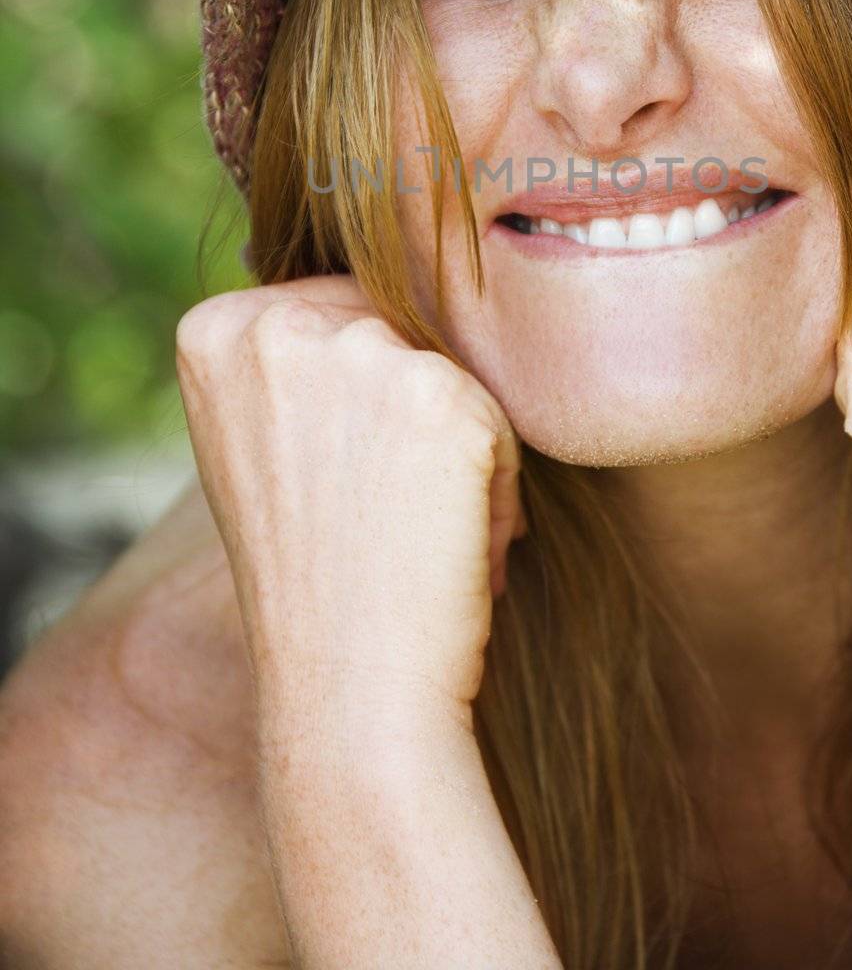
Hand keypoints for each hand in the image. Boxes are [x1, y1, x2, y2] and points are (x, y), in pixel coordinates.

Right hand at [174, 273, 526, 735]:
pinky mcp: (440, 395)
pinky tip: (454, 546)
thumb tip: (378, 294)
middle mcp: (277, 328)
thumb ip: (298, 363)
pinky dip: (496, 486)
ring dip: (458, 449)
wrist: (348, 690)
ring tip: (412, 534)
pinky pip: (501, 419)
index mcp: (217, 332)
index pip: (339, 308)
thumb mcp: (263, 445)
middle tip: (377, 516)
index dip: (360, 399)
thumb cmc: (315, 577)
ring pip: (455, 373)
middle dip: (412, 419)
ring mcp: (359, 354)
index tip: (331, 482)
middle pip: (400, 329)